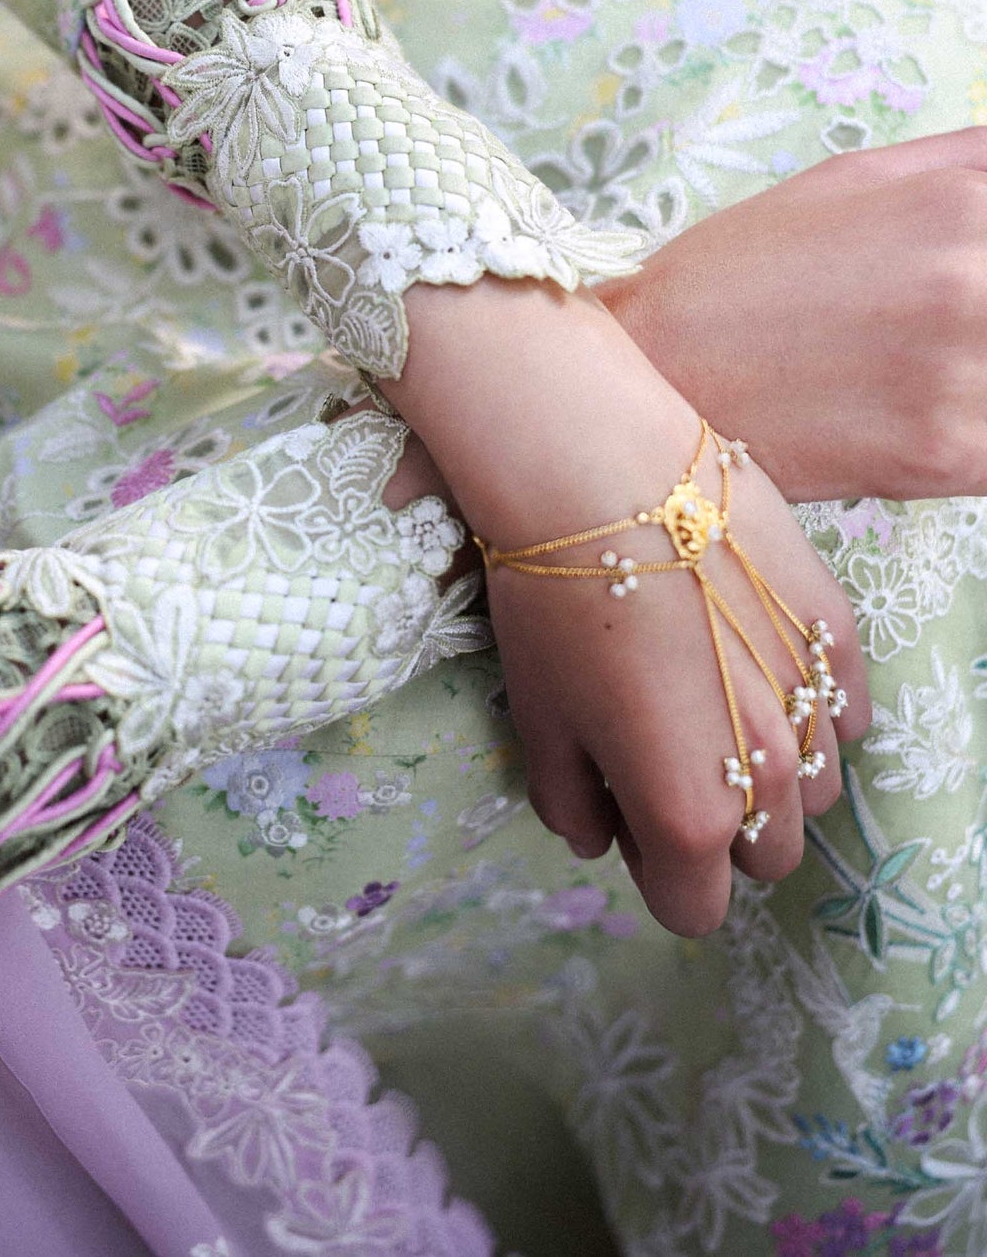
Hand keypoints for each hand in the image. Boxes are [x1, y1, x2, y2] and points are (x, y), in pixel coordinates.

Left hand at [383, 278, 869, 935]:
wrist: (598, 474)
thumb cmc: (552, 605)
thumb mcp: (538, 722)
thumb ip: (573, 804)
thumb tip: (600, 837)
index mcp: (688, 815)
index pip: (693, 908)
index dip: (656, 874)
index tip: (628, 820)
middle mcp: (769, 776)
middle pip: (767, 856)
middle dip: (719, 830)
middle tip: (666, 759)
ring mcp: (815, 702)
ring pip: (814, 788)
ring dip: (768, 771)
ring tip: (711, 701)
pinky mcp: (838, 631)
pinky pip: (844, 710)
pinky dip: (806, 706)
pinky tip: (753, 658)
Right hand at [595, 127, 986, 501]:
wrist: (647, 371)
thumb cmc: (739, 273)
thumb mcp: (853, 179)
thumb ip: (969, 162)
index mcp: (963, 204)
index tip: (967, 302)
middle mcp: (975, 282)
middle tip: (934, 340)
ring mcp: (963, 374)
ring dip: (986, 383)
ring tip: (929, 382)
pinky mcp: (946, 456)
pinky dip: (983, 441)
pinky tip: (935, 429)